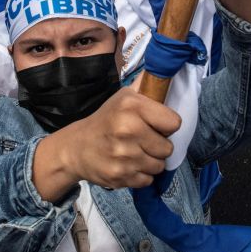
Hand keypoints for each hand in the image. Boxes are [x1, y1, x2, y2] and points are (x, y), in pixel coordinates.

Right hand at [53, 86, 180, 189]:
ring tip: (135, 152)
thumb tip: (168, 71)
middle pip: (168, 148)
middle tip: (143, 140)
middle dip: (158, 146)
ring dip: (150, 161)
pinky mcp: (120, 176)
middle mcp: (128, 130)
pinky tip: (128, 165)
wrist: (76, 148)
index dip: (167, 125)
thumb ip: (146, 88)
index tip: (155, 125)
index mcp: (131, 106)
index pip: (174, 123)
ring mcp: (123, 156)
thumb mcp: (123, 98)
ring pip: (159, 166)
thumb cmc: (106, 120)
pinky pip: (147, 180)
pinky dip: (141, 175)